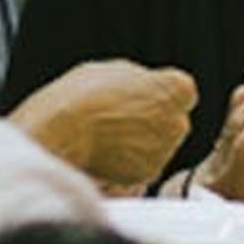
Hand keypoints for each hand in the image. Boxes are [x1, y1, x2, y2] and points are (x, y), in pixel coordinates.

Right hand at [10, 59, 198, 192]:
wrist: (62, 132)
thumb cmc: (84, 96)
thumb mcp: (116, 70)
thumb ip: (141, 80)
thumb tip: (144, 85)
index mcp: (178, 88)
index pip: (181, 93)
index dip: (159, 96)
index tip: (141, 98)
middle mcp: (179, 121)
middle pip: (171, 121)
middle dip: (153, 121)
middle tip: (120, 118)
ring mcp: (165, 150)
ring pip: (157, 146)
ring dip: (140, 143)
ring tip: (108, 136)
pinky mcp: (148, 173)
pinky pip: (142, 166)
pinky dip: (129, 162)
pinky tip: (106, 153)